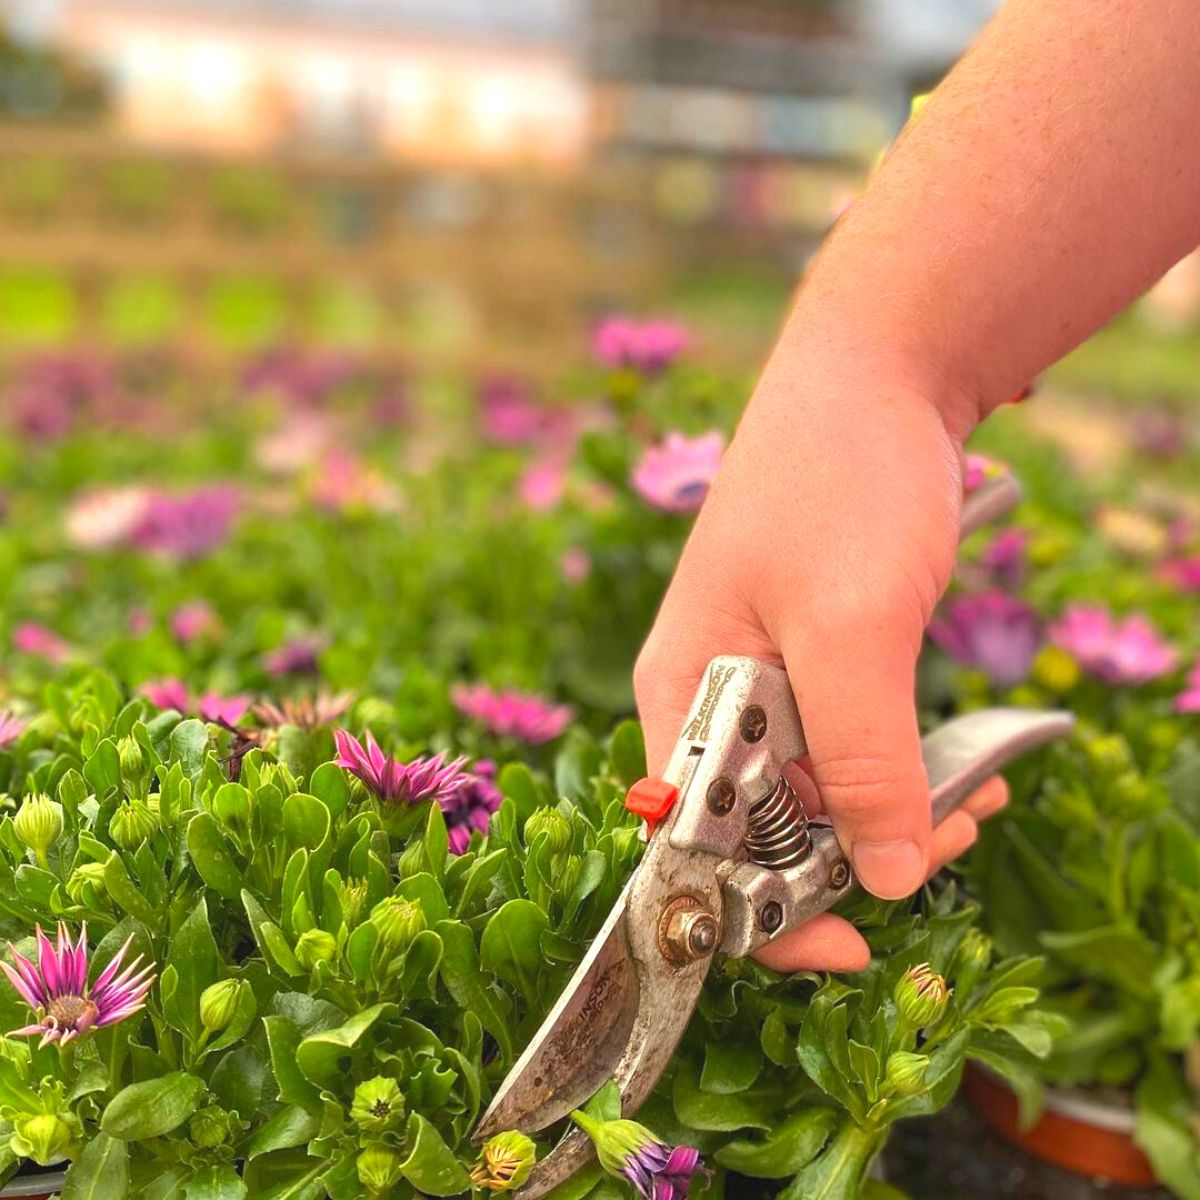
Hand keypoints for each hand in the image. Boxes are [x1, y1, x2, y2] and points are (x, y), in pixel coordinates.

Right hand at [634, 352, 1002, 971]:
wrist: (877, 370)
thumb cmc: (837, 483)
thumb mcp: (850, 630)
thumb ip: (863, 761)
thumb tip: (893, 879)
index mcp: (679, 695)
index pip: (693, 845)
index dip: (760, 913)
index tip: (852, 947)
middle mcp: (710, 697)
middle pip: (760, 827)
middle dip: (853, 857)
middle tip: (947, 844)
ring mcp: (762, 678)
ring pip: (815, 789)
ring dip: (896, 813)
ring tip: (976, 805)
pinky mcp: (813, 658)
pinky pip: (850, 742)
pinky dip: (906, 766)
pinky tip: (969, 770)